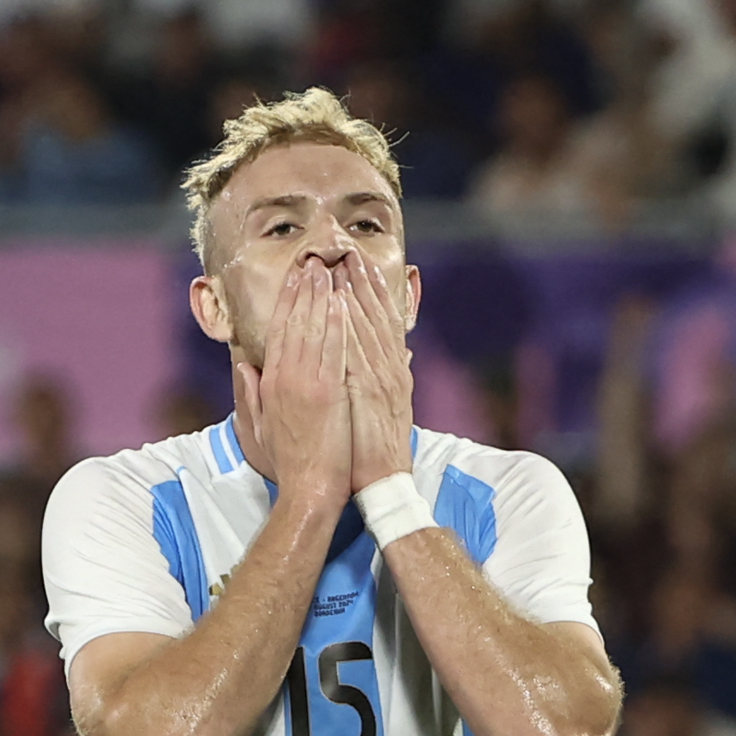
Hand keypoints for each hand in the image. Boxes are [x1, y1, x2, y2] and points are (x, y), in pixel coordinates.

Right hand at [245, 262, 353, 504]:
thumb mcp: (259, 428)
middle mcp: (285, 378)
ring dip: (321, 297)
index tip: (295, 278)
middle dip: (304, 289)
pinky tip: (342, 302)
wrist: (308, 489)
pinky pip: (334, 351)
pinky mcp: (328, 393)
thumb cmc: (288, 463)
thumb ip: (250, 393)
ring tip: (328, 271)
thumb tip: (243, 364)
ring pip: (313, 330)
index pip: (278, 331)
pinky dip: (337, 324)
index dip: (286, 301)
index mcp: (270, 383)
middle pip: (295, 323)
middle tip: (313, 262)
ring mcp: (306, 384)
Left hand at [342, 260, 415, 489]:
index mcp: (391, 373)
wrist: (382, 482)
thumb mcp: (382, 409)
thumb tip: (393, 356)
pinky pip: (360, 351)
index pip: (380, 325)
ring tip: (345, 266)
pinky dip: (352, 326)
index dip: (369, 294)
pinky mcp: (371, 392)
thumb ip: (381, 378)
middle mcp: (391, 371)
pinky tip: (342, 303)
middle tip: (350, 253)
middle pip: (378, 318)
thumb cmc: (373, 451)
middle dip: (364, 284)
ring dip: (358, 295)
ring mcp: (383, 380)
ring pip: (370, 327)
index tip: (355, 267)